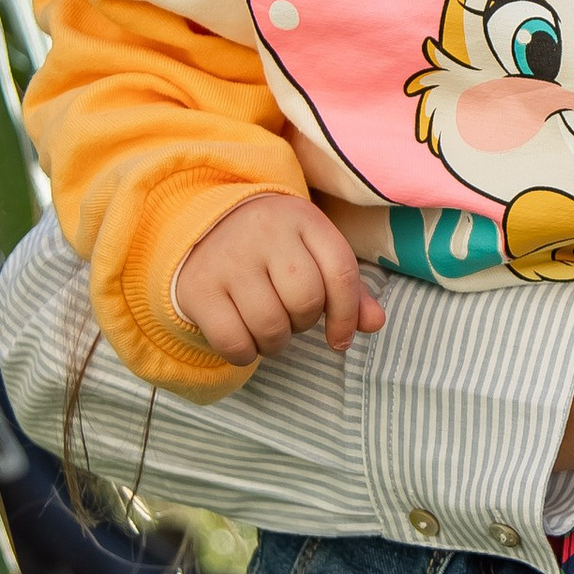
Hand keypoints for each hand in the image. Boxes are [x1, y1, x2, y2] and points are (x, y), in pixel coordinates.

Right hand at [172, 192, 382, 364]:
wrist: (204, 226)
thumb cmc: (272, 248)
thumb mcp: (312, 253)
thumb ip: (348, 289)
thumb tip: (375, 323)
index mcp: (302, 218)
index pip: (341, 273)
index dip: (347, 316)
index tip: (340, 339)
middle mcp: (264, 232)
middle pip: (305, 300)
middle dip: (304, 323)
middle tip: (290, 318)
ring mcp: (228, 258)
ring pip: (270, 324)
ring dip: (275, 343)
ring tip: (269, 330)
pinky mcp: (198, 287)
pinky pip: (233, 341)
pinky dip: (245, 354)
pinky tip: (245, 341)